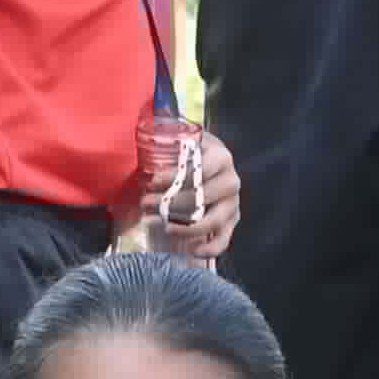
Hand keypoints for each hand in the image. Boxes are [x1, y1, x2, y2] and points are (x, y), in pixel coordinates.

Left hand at [135, 127, 238, 264]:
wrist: (213, 161)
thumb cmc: (193, 151)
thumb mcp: (185, 138)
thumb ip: (170, 135)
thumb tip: (146, 127)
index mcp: (221, 157)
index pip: (196, 171)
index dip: (172, 177)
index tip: (149, 181)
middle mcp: (231, 180)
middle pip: (201, 197)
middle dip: (169, 203)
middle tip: (145, 203)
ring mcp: (233, 203)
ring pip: (211, 221)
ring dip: (185, 227)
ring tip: (162, 226)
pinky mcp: (232, 221)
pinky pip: (224, 239)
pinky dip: (210, 248)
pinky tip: (193, 251)